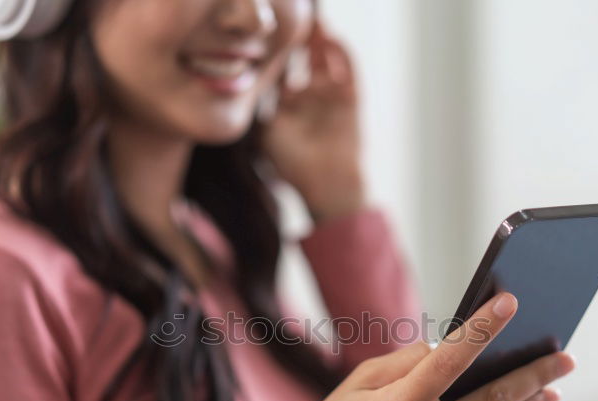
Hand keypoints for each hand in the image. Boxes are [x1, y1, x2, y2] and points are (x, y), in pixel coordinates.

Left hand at [261, 21, 366, 222]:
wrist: (327, 186)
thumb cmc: (294, 165)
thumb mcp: (268, 131)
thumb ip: (262, 105)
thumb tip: (246, 77)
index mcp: (288, 104)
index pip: (280, 68)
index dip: (273, 48)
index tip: (263, 30)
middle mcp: (310, 96)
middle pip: (304, 57)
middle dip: (296, 36)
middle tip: (289, 16)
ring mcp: (331, 95)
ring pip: (325, 58)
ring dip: (318, 38)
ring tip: (310, 19)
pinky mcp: (351, 98)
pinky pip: (348, 70)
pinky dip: (340, 53)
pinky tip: (330, 37)